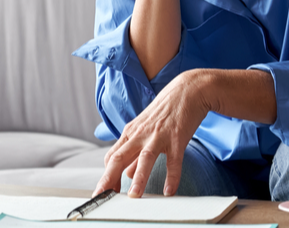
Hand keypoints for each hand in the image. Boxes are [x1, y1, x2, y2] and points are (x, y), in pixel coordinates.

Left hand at [93, 71, 211, 197]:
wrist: (186, 91)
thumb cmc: (164, 112)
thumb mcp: (144, 130)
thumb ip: (134, 152)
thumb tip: (126, 173)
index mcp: (130, 133)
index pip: (112, 157)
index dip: (106, 175)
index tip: (102, 192)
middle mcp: (140, 134)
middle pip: (119, 157)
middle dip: (109, 178)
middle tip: (102, 196)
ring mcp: (158, 136)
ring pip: (144, 159)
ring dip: (138, 178)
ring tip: (134, 196)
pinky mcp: (176, 138)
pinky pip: (173, 161)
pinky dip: (172, 177)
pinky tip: (169, 191)